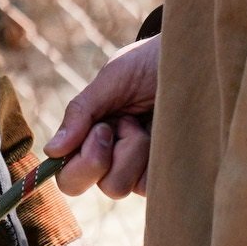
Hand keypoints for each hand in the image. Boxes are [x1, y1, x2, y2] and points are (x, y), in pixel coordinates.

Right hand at [46, 36, 158, 198]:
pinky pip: (148, 186)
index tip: (101, 129)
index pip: (64, 172)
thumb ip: (81, 112)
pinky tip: (165, 134)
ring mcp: (135, 168)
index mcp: (88, 136)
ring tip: (147, 123)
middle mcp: (108, 157)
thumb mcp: (112, 81)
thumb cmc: (150, 64)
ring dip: (132, 150)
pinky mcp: (163, 173)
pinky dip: (153, 158)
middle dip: (96, 157)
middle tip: (122, 125)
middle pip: (80, 185)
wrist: (194, 58)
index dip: (76, 160)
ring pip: (116, 187)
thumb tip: (51, 151)